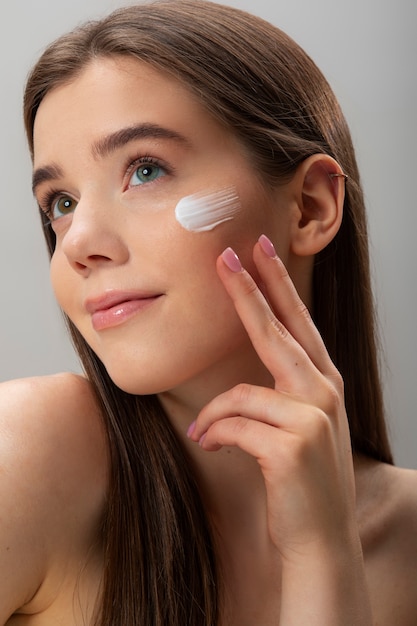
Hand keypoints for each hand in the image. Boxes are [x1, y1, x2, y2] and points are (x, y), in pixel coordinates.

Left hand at [187, 234, 357, 562]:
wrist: (320, 539)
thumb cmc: (302, 480)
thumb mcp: (298, 426)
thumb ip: (278, 393)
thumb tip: (241, 380)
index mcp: (324, 383)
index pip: (297, 322)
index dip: (276, 284)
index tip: (258, 250)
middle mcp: (323, 392)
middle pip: (278, 330)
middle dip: (249, 290)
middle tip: (226, 256)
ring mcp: (311, 417)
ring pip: (240, 393)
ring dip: (214, 416)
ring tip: (205, 434)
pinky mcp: (291, 445)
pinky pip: (232, 424)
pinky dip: (214, 434)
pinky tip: (210, 447)